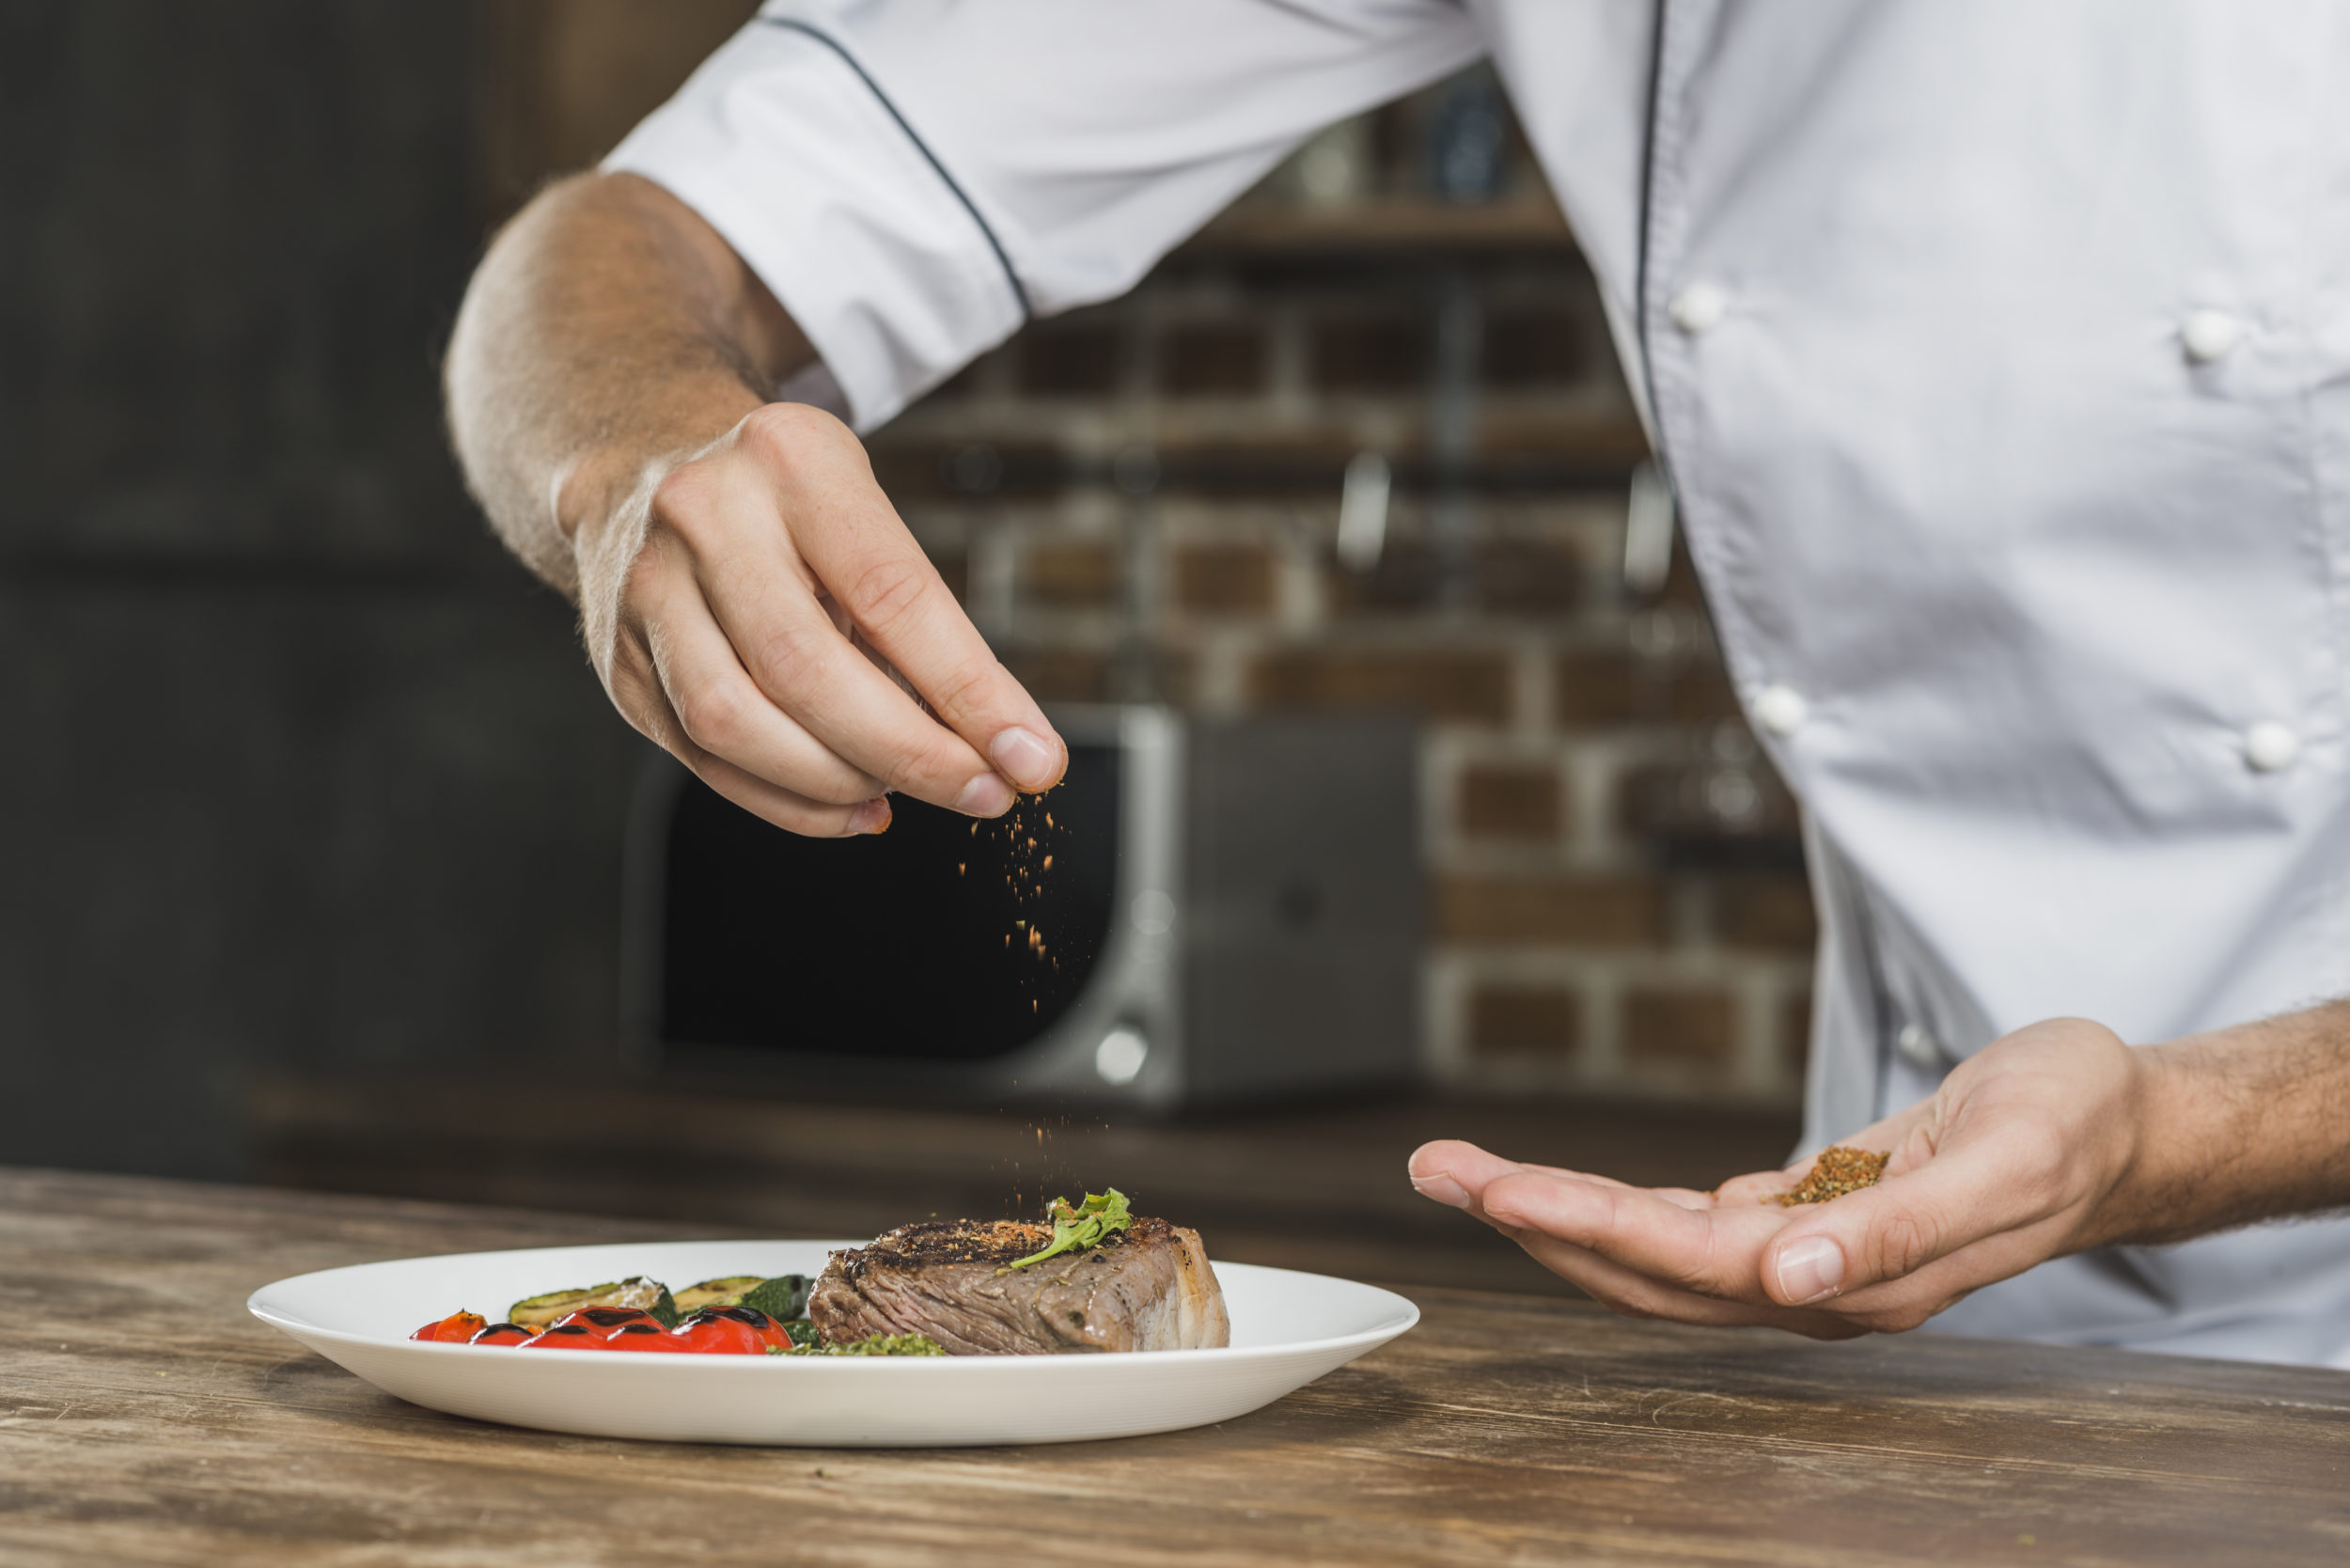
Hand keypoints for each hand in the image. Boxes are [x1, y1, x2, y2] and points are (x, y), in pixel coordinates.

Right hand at [572, 401, 1063, 836]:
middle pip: (806, 668)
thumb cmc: (785, 500)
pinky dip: (787, 801)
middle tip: (982, 794)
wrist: (641, 461)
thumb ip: (922, 619)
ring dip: (838, 783)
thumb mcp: (860, 510)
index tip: (1032, 756)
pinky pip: (704, 758)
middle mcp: (704, 517)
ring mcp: (646, 590)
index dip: (968, 690)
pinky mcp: (618, 660)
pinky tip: (849, 806)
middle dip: (910, 752)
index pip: (893, 594)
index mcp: (790, 462)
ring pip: (736, 723)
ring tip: (904, 795)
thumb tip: (998, 743)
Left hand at [1407, 1018, 2147, 1337]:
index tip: (1496, 1188)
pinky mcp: (1811, 1218)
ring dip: (1559, 1211)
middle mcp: (1814, 1283)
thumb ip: (1894, 1228)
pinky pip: (1693, 1225)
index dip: (1586, 1225)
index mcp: (1852, 1281)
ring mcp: (1808, 1258)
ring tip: (1466, 1171)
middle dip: (1535, 1219)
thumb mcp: (2000, 1162)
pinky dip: (1621, 1206)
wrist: (2124, 1123)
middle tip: (1435, 1170)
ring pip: (1656, 1248)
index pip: (1686, 1262)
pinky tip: (1567, 1193)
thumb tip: (1785, 1278)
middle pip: (1643, 1266)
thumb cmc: (2071, 1126)